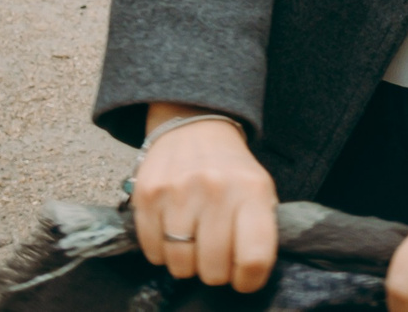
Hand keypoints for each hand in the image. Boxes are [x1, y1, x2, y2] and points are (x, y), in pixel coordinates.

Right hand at [131, 103, 278, 292]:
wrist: (194, 126)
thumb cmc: (230, 170)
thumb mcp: (260, 191)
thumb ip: (260, 231)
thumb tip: (248, 275)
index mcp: (252, 191)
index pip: (254, 257)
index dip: (249, 280)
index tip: (243, 278)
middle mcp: (215, 190)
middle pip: (213, 269)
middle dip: (215, 272)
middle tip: (215, 257)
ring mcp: (178, 191)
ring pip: (180, 264)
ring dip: (187, 264)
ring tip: (193, 244)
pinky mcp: (148, 194)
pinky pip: (152, 251)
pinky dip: (162, 253)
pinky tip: (171, 234)